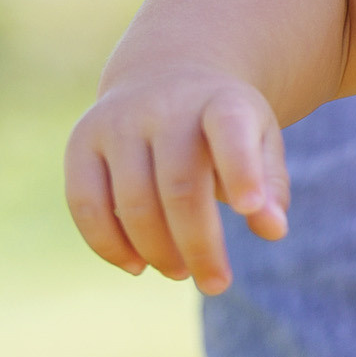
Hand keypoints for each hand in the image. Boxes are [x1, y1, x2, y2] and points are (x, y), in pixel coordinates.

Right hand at [66, 67, 289, 295]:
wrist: (168, 73)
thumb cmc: (223, 125)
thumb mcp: (260, 140)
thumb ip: (270, 185)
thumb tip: (273, 230)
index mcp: (220, 101)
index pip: (231, 130)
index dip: (241, 169)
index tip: (250, 210)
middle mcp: (165, 105)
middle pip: (180, 186)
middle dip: (199, 245)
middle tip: (217, 283)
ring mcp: (118, 121)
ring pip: (132, 201)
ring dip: (157, 250)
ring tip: (181, 271)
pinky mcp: (82, 141)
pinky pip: (85, 203)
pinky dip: (108, 244)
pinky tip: (136, 265)